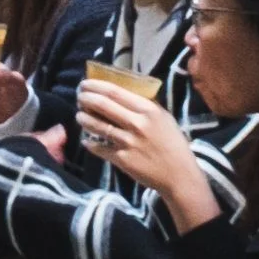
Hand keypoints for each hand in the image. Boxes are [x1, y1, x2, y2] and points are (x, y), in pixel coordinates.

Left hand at [76, 75, 203, 210]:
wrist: (179, 175)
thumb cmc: (174, 144)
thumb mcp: (164, 118)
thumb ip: (145, 105)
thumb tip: (122, 93)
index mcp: (148, 110)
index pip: (115, 92)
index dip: (95, 86)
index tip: (85, 83)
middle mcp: (137, 123)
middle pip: (102, 105)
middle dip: (85, 99)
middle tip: (79, 97)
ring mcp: (128, 142)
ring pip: (97, 125)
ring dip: (83, 118)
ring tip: (79, 115)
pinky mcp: (122, 159)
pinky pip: (99, 148)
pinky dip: (90, 143)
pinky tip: (86, 140)